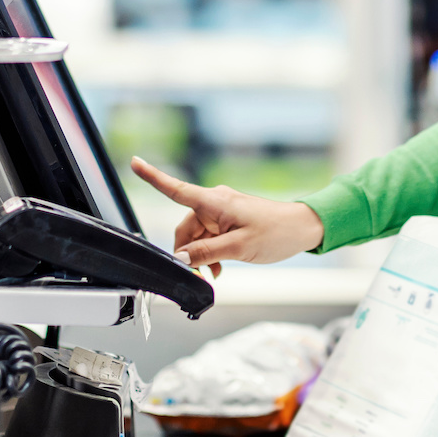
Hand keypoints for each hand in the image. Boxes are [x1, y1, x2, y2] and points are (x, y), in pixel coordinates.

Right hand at [129, 157, 323, 275]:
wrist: (303, 229)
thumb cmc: (276, 232)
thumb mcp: (238, 247)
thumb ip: (206, 253)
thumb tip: (180, 258)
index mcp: (214, 202)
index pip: (176, 188)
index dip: (153, 177)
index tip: (134, 163)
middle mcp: (215, 203)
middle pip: (186, 228)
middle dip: (187, 251)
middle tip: (200, 273)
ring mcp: (222, 212)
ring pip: (197, 237)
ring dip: (201, 256)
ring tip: (215, 273)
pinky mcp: (230, 221)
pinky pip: (210, 238)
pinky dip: (210, 253)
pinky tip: (218, 268)